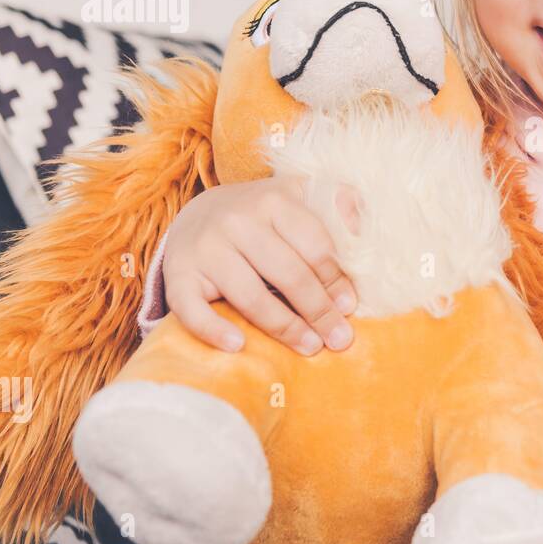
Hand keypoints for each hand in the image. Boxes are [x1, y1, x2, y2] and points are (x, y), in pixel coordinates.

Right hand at [163, 177, 358, 354]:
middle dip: (319, 310)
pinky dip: (213, 329)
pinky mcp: (179, 275)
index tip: (351, 306)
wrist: (199, 213)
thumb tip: (363, 228)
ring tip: (310, 347)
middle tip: (340, 338)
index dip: (337, 280)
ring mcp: (205, 248)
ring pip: (250, 296)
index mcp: (274, 200)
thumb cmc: (262, 215)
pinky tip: (238, 346)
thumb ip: (336, 203)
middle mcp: (237, 221)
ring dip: (285, 327)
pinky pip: (192, 309)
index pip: (315, 246)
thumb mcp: (299, 196)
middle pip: (288, 274)